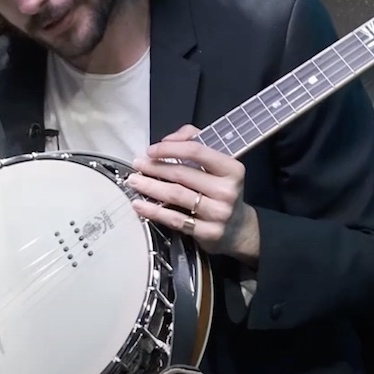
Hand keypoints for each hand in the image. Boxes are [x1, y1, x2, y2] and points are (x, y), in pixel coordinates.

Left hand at [128, 124, 259, 265]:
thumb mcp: (217, 163)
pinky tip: (140, 205)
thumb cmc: (222, 190)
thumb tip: (168, 140)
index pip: (196, 151)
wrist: (239, 228)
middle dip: (154, 168)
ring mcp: (218, 213)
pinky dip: (154, 211)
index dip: (169, 149)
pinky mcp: (208, 232)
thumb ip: (194, 142)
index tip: (151, 150)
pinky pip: (175, 219)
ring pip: (176, 195)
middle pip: (182, 174)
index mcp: (231, 169)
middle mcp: (226, 190)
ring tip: (134, 181)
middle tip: (137, 165)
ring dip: (150, 187)